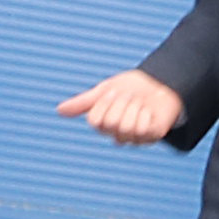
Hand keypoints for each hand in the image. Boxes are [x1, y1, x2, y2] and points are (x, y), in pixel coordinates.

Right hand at [58, 69, 184, 143]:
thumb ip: (83, 103)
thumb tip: (58, 110)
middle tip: (131, 97)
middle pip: (111, 123)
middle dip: (122, 103)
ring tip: (141, 103)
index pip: (95, 120)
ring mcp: (134, 137)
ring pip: (126, 127)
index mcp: (104, 124)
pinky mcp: (151, 137)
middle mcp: (117, 134)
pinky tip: (151, 112)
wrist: (161, 82)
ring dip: (135, 107)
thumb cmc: (132, 87)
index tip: (114, 93)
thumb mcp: (105, 91)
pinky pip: (142, 128)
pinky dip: (147, 114)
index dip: (104, 103)